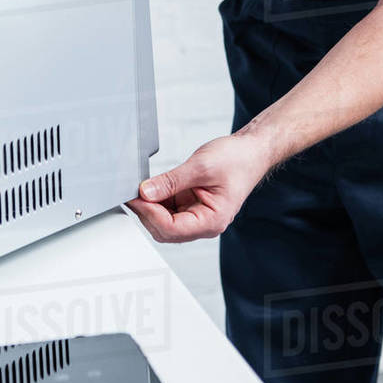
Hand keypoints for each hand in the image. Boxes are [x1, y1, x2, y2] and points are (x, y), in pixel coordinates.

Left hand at [125, 134, 269, 242]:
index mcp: (212, 221)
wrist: (251, 152)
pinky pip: (169, 209)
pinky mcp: (192, 206)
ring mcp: (197, 216)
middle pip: (165, 230)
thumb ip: (171, 181)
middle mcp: (204, 224)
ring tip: (140, 187)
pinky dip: (157, 200)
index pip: (172, 228)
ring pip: (164, 222)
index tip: (136, 197)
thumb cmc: (237, 161)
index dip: (150, 214)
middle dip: (147, 212)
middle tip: (132, 192)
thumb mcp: (200, 167)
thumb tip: (145, 192)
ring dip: (151, 207)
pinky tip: (152, 187)